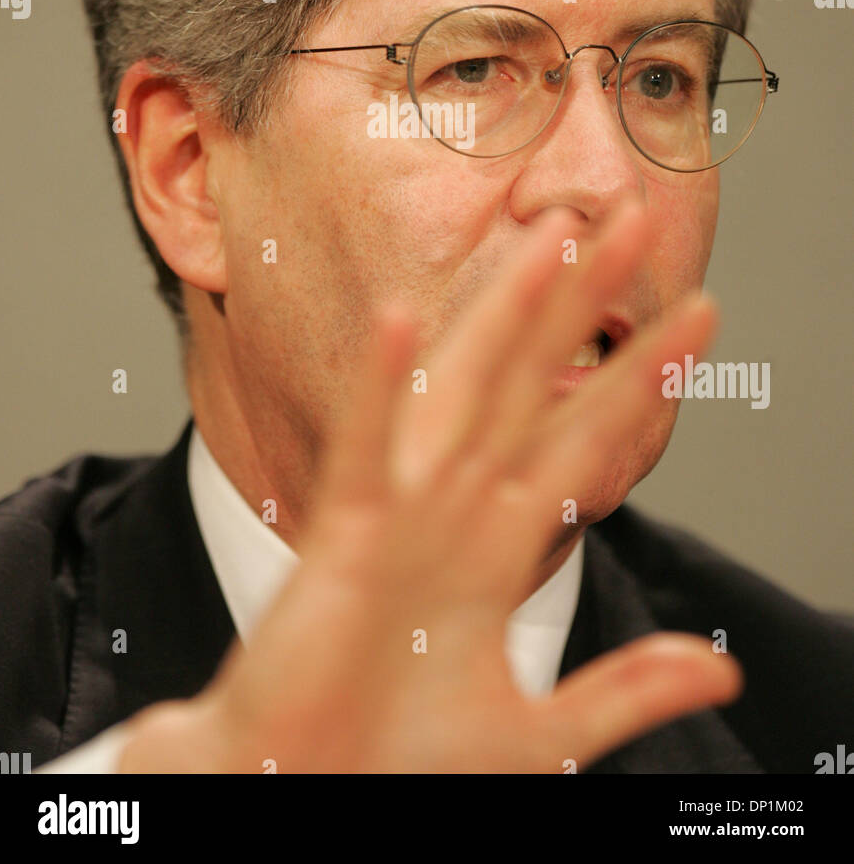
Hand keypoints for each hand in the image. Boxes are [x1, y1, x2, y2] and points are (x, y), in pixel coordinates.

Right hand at [119, 198, 741, 772]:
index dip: (643, 379)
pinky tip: (402, 316)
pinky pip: (366, 450)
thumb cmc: (397, 763)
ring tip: (549, 238)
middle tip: (635, 224)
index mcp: (498, 547)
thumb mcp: (536, 736)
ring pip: (466, 390)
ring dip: (508, 312)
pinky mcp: (346, 538)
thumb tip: (714, 668)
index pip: (587, 440)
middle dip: (586, 306)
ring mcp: (404, 513)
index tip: (696, 317)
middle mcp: (457, 510)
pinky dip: (380, 383)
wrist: (303, 794)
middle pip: (535, 383)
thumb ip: (622, 691)